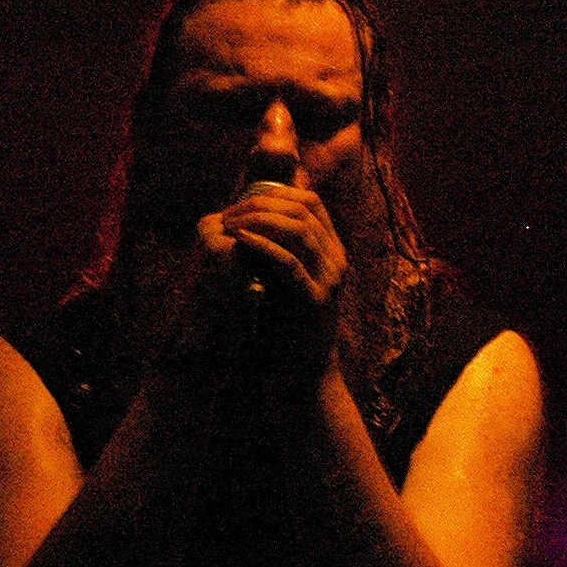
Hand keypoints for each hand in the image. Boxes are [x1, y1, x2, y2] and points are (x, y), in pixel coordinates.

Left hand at [197, 174, 346, 383]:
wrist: (304, 373)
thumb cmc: (286, 326)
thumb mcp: (279, 279)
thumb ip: (270, 250)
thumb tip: (237, 221)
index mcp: (332, 250)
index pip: (311, 201)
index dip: (275, 193)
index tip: (241, 201)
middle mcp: (337, 261)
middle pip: (303, 209)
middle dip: (261, 205)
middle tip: (229, 214)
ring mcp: (330, 280)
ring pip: (299, 229)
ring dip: (260, 221)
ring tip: (230, 226)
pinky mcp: (315, 302)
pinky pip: (289, 263)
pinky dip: (262, 246)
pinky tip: (239, 241)